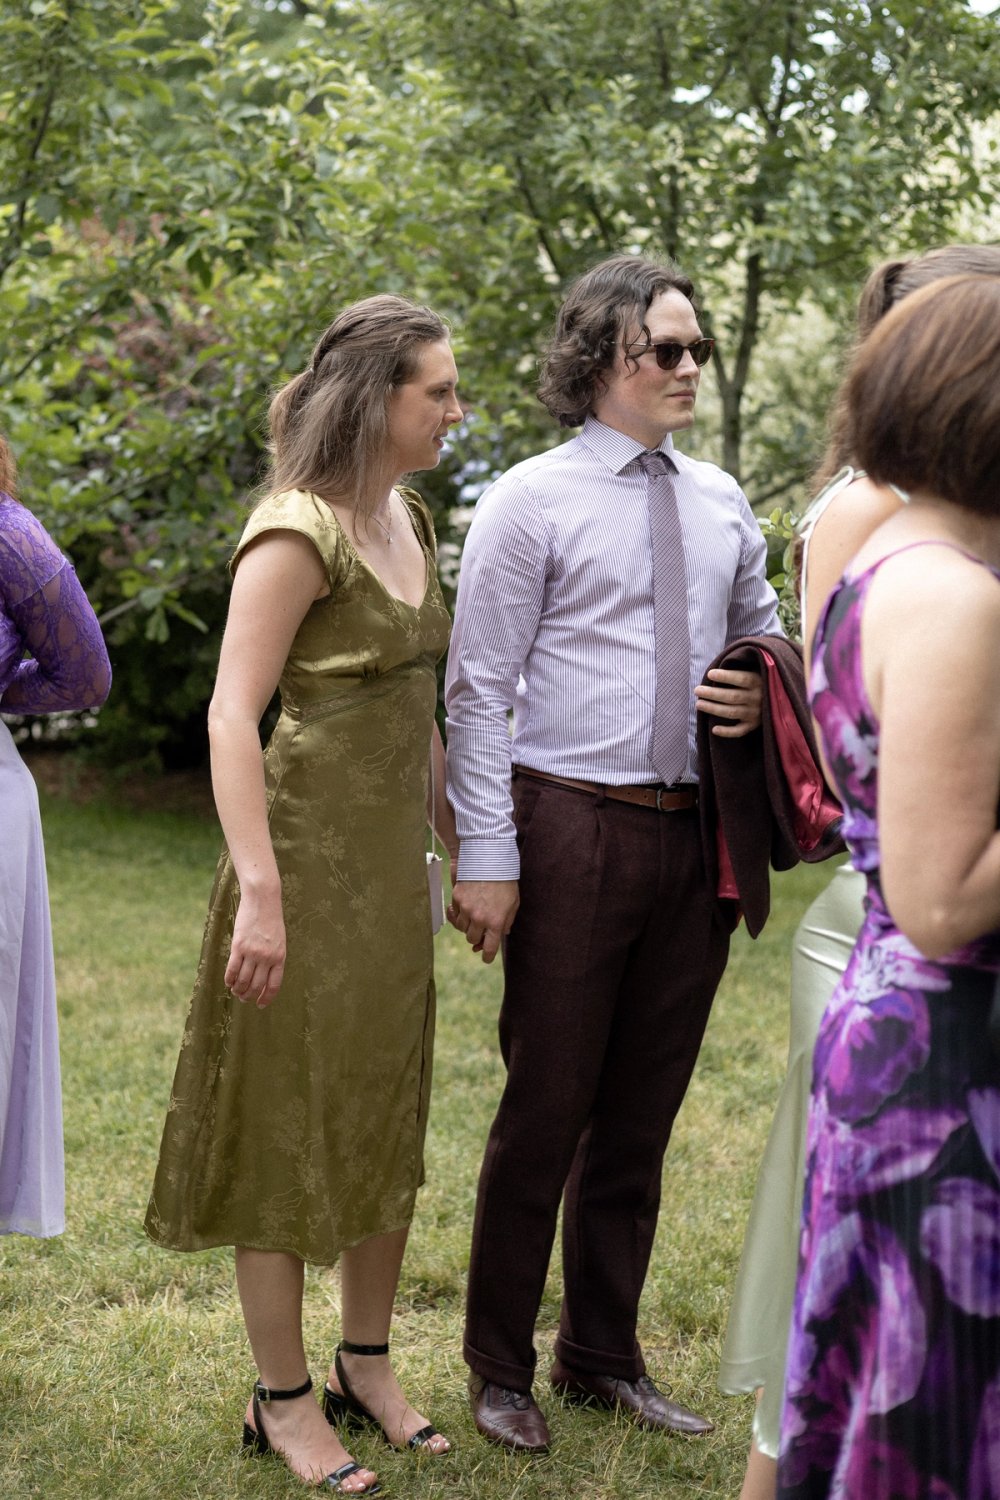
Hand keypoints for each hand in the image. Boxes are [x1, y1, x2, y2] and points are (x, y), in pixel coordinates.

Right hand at [225, 890, 285, 1005]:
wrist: (263, 899)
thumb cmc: (271, 919)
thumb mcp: (279, 940)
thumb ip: (273, 957)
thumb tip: (264, 976)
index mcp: (280, 957)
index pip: (273, 985)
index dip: (266, 998)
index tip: (260, 1005)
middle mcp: (267, 958)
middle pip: (256, 986)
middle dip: (249, 995)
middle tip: (243, 998)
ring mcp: (252, 952)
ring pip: (243, 980)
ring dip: (238, 989)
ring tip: (235, 991)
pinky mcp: (239, 946)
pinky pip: (232, 969)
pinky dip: (229, 979)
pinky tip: (228, 982)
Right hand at [447, 879, 518, 963]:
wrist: (490, 859)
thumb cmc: (505, 881)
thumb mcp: (513, 902)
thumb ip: (507, 920)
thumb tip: (502, 933)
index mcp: (495, 921)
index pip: (489, 948)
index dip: (487, 956)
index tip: (486, 958)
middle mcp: (479, 918)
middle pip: (471, 939)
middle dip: (476, 937)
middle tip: (480, 930)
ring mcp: (466, 908)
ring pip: (461, 928)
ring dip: (466, 925)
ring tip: (473, 915)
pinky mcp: (457, 898)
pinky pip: (455, 913)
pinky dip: (458, 913)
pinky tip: (465, 906)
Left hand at [694, 667, 762, 736]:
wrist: (778, 699)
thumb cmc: (757, 681)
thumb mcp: (755, 671)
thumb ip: (739, 670)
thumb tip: (714, 671)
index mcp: (759, 682)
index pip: (742, 679)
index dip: (726, 677)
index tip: (709, 674)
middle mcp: (758, 698)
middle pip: (733, 696)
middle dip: (713, 694)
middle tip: (697, 690)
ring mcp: (756, 713)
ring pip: (732, 712)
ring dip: (714, 709)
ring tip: (698, 704)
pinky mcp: (753, 725)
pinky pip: (739, 731)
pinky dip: (727, 732)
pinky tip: (714, 730)